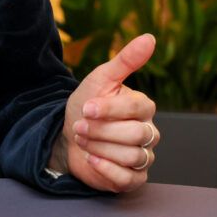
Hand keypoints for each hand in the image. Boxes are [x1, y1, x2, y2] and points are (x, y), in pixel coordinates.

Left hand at [52, 34, 157, 192]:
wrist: (67, 135)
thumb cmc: (87, 104)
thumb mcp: (101, 78)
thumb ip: (126, 59)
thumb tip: (150, 37)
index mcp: (143, 107)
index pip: (137, 109)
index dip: (109, 109)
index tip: (87, 107)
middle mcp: (148, 132)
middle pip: (135, 134)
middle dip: (101, 131)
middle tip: (81, 126)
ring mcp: (143, 156)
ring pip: (132, 156)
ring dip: (100, 148)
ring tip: (83, 139)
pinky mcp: (132, 177)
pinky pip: (128, 178)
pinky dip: (106, 169)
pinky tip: (91, 158)